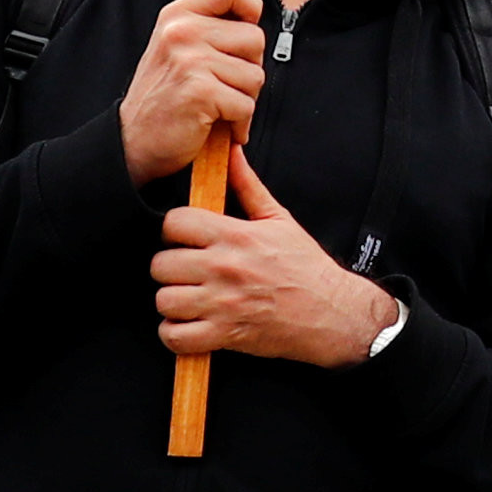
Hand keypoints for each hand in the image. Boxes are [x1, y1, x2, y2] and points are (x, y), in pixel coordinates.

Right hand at [119, 0, 266, 184]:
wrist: (132, 142)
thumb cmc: (163, 94)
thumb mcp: (179, 44)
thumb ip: (213, 15)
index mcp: (178, 14)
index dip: (251, 3)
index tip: (247, 22)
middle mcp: (182, 32)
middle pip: (254, 37)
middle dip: (248, 66)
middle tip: (222, 83)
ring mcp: (190, 61)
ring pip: (255, 74)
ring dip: (244, 97)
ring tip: (217, 103)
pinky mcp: (200, 92)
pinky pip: (246, 104)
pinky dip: (239, 122)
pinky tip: (217, 123)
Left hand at [151, 149, 400, 367]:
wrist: (330, 311)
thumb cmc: (305, 267)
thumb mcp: (279, 219)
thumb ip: (248, 185)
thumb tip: (232, 155)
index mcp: (236, 236)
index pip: (175, 222)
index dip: (174, 229)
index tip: (184, 238)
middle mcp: (224, 268)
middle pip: (161, 264)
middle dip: (170, 267)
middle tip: (186, 271)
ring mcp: (221, 304)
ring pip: (164, 300)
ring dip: (172, 301)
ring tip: (188, 298)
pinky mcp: (222, 335)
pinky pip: (174, 336)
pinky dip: (176, 333)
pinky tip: (190, 324)